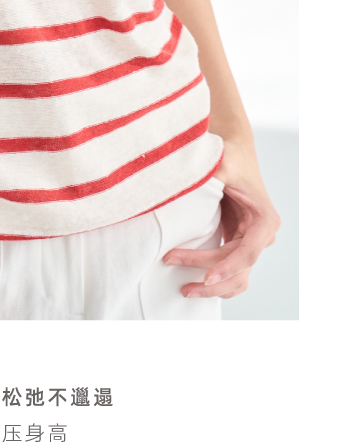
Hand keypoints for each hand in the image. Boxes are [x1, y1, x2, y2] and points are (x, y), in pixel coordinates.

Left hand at [162, 137, 280, 298]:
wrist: (234, 151)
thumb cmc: (230, 156)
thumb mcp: (222, 162)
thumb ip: (212, 176)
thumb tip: (189, 189)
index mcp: (264, 220)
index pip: (248, 252)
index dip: (227, 267)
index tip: (206, 277)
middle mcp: (261, 235)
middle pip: (239, 268)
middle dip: (209, 278)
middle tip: (177, 277)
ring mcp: (250, 241)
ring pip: (237, 277)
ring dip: (214, 289)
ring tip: (185, 291)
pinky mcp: (237, 241)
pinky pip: (230, 270)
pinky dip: (215, 281)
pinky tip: (194, 283)